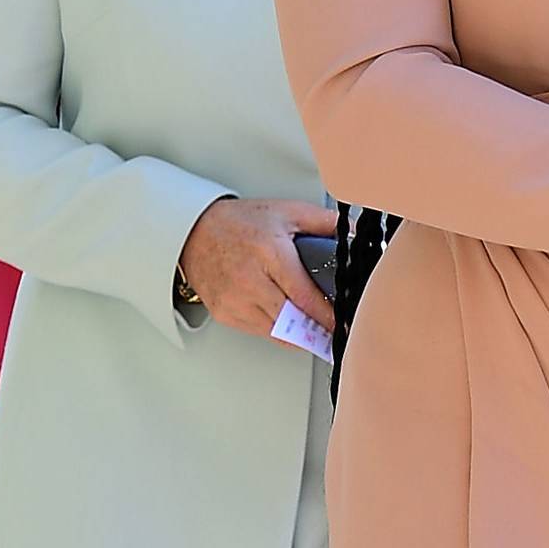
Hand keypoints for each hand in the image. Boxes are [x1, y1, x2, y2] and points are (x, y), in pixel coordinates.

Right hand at [176, 197, 340, 337]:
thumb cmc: (240, 222)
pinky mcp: (224, 313)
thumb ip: (324, 222)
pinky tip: (293, 327)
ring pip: (275, 331)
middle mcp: (250, 281)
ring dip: (298, 335)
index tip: (343, 324)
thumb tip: (354, 233)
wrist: (195, 232)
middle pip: (290, 318)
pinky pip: (258, 331)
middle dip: (316, 330)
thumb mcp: (288, 212)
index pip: (303, 295)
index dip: (326, 315)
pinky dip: (278, 332)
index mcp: (270, 254)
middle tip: (337, 333)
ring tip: (320, 334)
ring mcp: (234, 301)